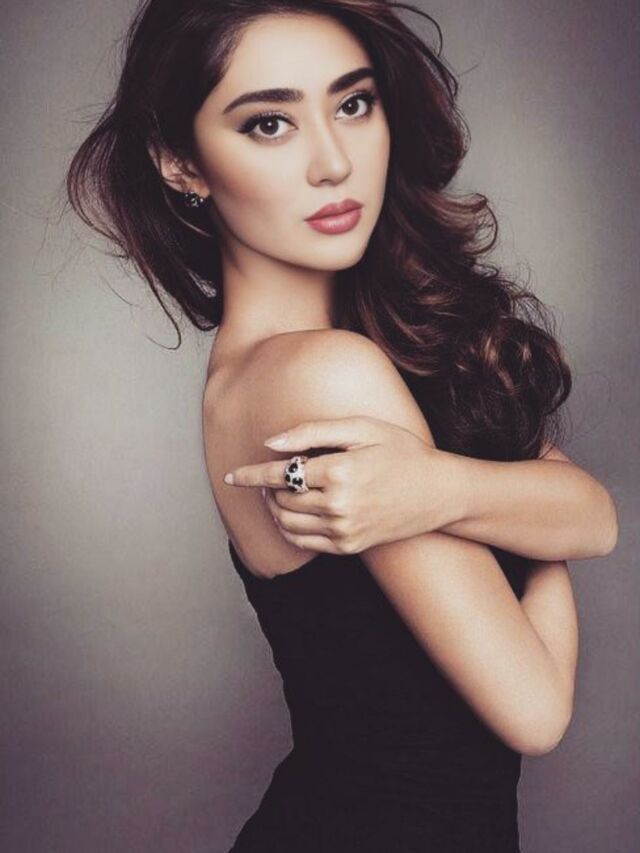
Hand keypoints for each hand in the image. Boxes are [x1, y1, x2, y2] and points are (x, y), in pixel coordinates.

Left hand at [223, 416, 459, 554]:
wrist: (439, 492)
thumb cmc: (402, 452)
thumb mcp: (362, 428)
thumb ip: (313, 431)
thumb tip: (271, 441)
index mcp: (339, 471)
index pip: (280, 474)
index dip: (251, 475)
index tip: (232, 475)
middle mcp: (338, 505)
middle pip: (281, 499)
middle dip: (269, 487)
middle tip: (274, 474)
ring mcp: (344, 530)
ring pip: (288, 523)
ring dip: (275, 508)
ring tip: (282, 492)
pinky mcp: (349, 547)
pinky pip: (304, 542)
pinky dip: (290, 528)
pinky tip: (296, 511)